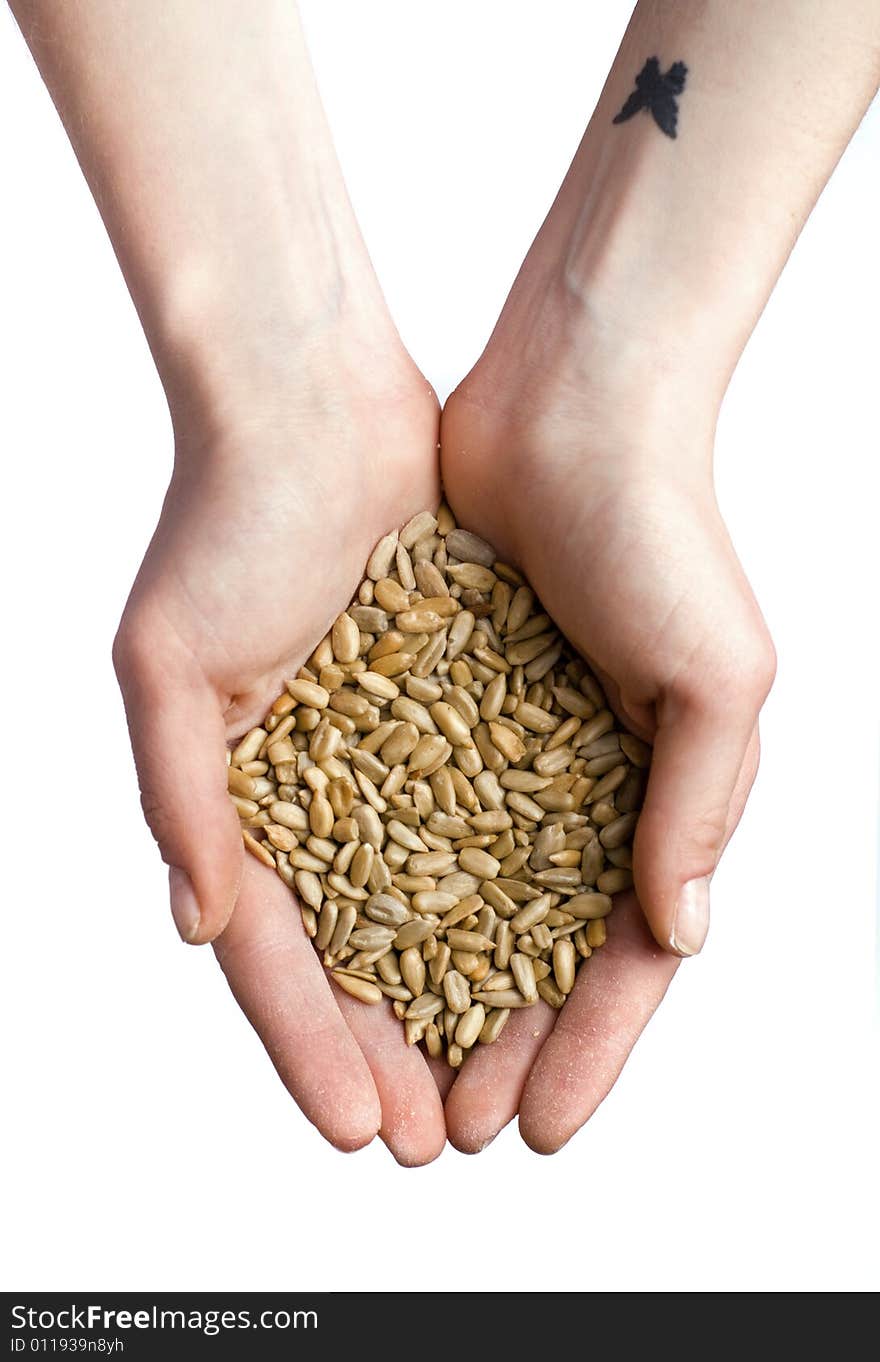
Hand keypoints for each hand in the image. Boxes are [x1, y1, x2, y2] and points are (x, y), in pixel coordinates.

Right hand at [113, 330, 447, 1163]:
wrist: (314, 402)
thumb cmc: (225, 524)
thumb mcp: (170, 668)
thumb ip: (182, 799)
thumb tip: (200, 927)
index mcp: (236, 795)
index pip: (273, 949)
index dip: (307, 1043)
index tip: (353, 1128)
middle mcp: (315, 788)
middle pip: (356, 950)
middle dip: (388, 1047)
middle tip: (431, 1140)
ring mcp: (389, 755)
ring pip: (431, 903)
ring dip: (458, 995)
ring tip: (493, 1079)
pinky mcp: (457, 708)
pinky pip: (490, 817)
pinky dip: (511, 891)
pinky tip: (543, 956)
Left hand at [438, 316, 774, 1152]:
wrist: (569, 408)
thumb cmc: (664, 532)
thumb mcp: (716, 676)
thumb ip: (698, 806)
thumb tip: (674, 936)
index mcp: (665, 793)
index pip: (627, 955)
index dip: (589, 1046)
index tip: (538, 1126)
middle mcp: (586, 785)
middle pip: (537, 948)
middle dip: (501, 1041)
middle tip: (450, 1128)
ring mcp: (507, 749)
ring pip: (464, 899)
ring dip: (433, 988)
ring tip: (392, 1065)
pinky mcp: (438, 702)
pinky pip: (404, 814)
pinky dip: (382, 887)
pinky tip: (346, 949)